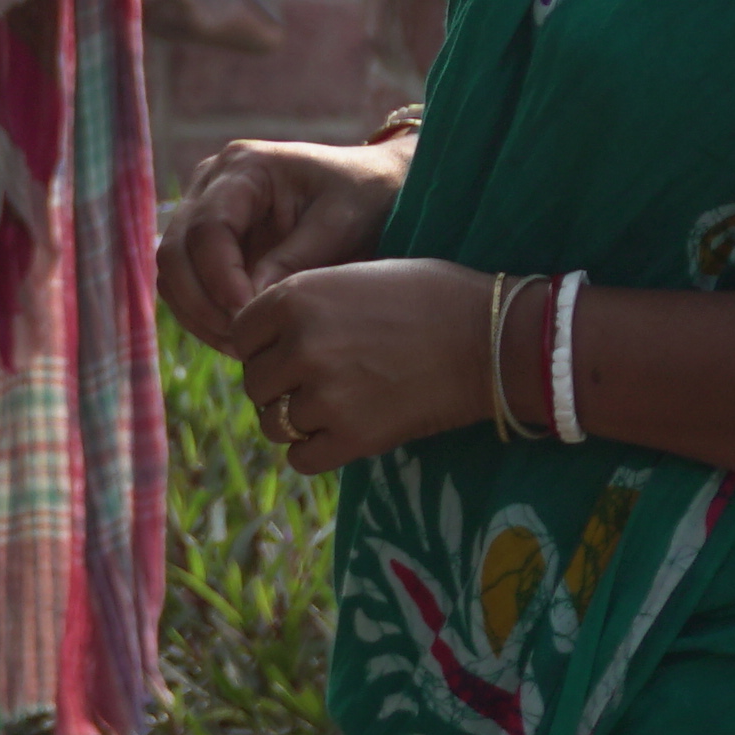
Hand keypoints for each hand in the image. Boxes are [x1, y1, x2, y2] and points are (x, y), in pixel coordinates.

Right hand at [172, 130, 412, 350]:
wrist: (378, 189)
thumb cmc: (366, 197)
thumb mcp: (340, 225)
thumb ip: (293, 262)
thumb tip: (248, 309)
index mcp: (244, 167)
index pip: (206, 228)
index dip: (219, 278)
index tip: (251, 316)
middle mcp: (212, 185)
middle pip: (173, 251)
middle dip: (202, 303)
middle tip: (244, 340)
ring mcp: (204, 213)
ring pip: (172, 274)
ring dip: (199, 316)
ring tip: (244, 345)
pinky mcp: (210, 245)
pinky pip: (186, 287)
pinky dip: (204, 317)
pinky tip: (242, 338)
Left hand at [224, 252, 507, 474]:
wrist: (492, 338)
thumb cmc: (429, 297)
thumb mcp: (353, 276)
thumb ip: (303, 304)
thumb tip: (263, 339)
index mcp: (297, 296)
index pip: (242, 333)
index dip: (264, 342)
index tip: (291, 346)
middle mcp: (302, 345)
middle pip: (254, 381)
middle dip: (278, 383)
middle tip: (316, 379)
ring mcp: (326, 395)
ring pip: (273, 423)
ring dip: (293, 419)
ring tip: (331, 405)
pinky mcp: (354, 438)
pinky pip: (301, 458)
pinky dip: (314, 450)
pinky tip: (340, 434)